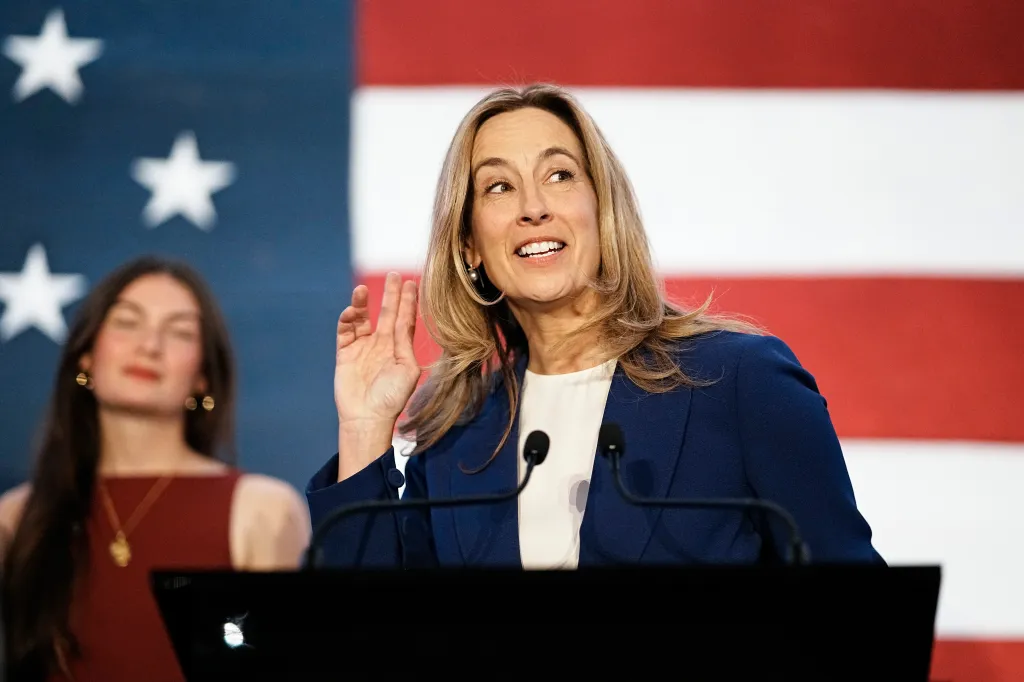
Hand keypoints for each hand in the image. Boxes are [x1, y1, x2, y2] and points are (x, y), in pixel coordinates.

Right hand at [334, 273, 420, 479]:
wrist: (367, 417)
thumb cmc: (392, 398)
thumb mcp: (407, 370)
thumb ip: (406, 344)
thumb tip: (405, 323)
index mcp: (399, 348)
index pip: (405, 319)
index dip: (408, 301)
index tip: (412, 283)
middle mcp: (382, 344)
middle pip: (386, 313)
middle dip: (390, 294)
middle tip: (393, 274)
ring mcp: (363, 348)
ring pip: (362, 318)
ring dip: (362, 303)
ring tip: (362, 289)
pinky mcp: (345, 353)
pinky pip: (345, 331)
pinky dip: (347, 320)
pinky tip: (351, 312)